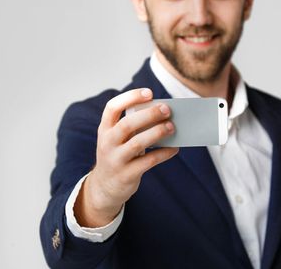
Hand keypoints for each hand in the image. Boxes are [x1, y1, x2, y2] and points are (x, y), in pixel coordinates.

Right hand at [74, 88, 177, 226]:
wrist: (105, 186)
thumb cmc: (118, 154)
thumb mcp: (117, 139)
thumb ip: (133, 126)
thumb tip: (163, 114)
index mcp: (105, 129)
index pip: (113, 107)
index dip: (130, 97)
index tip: (149, 92)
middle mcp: (107, 142)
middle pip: (127, 124)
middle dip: (149, 115)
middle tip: (167, 109)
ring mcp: (115, 160)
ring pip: (137, 143)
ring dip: (157, 133)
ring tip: (172, 126)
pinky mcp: (127, 175)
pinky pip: (148, 162)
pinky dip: (163, 153)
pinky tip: (175, 148)